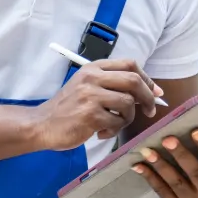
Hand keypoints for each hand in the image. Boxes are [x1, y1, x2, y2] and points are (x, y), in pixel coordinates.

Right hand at [30, 59, 164, 149]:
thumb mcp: (86, 87)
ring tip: (114, 124)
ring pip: (128, 103)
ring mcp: (90, 96)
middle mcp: (92, 78)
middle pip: (133, 81)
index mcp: (93, 69)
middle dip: (148, 97)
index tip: (155, 92)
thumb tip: (149, 91)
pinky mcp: (89, 115)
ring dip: (127, 118)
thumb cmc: (67, 109)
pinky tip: (101, 133)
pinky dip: (113, 131)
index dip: (147, 78)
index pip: (129, 64)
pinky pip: (116, 122)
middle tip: (149, 111)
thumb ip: (111, 85)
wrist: (42, 124)